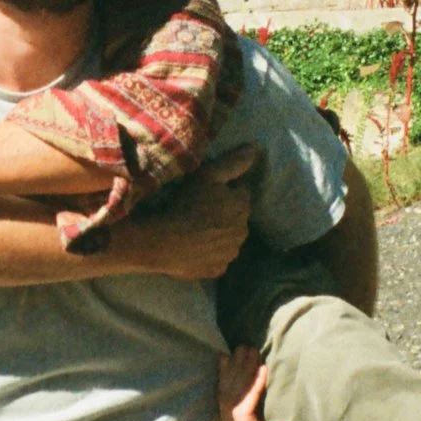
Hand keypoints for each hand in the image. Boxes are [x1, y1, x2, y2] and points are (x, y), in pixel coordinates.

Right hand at [123, 146, 256, 279]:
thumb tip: (256, 149)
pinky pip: (216, 258)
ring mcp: (230, 254)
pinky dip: (208, 253)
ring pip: (227, 239)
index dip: (226, 191)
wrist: (165, 242)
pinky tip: (193, 248)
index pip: (241, 194)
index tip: (208, 191)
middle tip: (199, 210)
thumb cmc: (186, 204)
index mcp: (243, 206)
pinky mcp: (217, 271)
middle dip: (224, 214)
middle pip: (235, 218)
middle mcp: (242, 232)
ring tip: (194, 230)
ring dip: (217, 234)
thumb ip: (233, 162)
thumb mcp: (208, 175)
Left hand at [216, 347, 313, 420]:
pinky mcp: (228, 418)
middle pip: (231, 401)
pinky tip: (225, 357)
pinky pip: (222, 393)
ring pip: (225, 394)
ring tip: (244, 349)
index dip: (251, 389)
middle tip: (252, 352)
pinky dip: (224, 374)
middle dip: (241, 373)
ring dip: (234, 369)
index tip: (263, 368)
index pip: (242, 412)